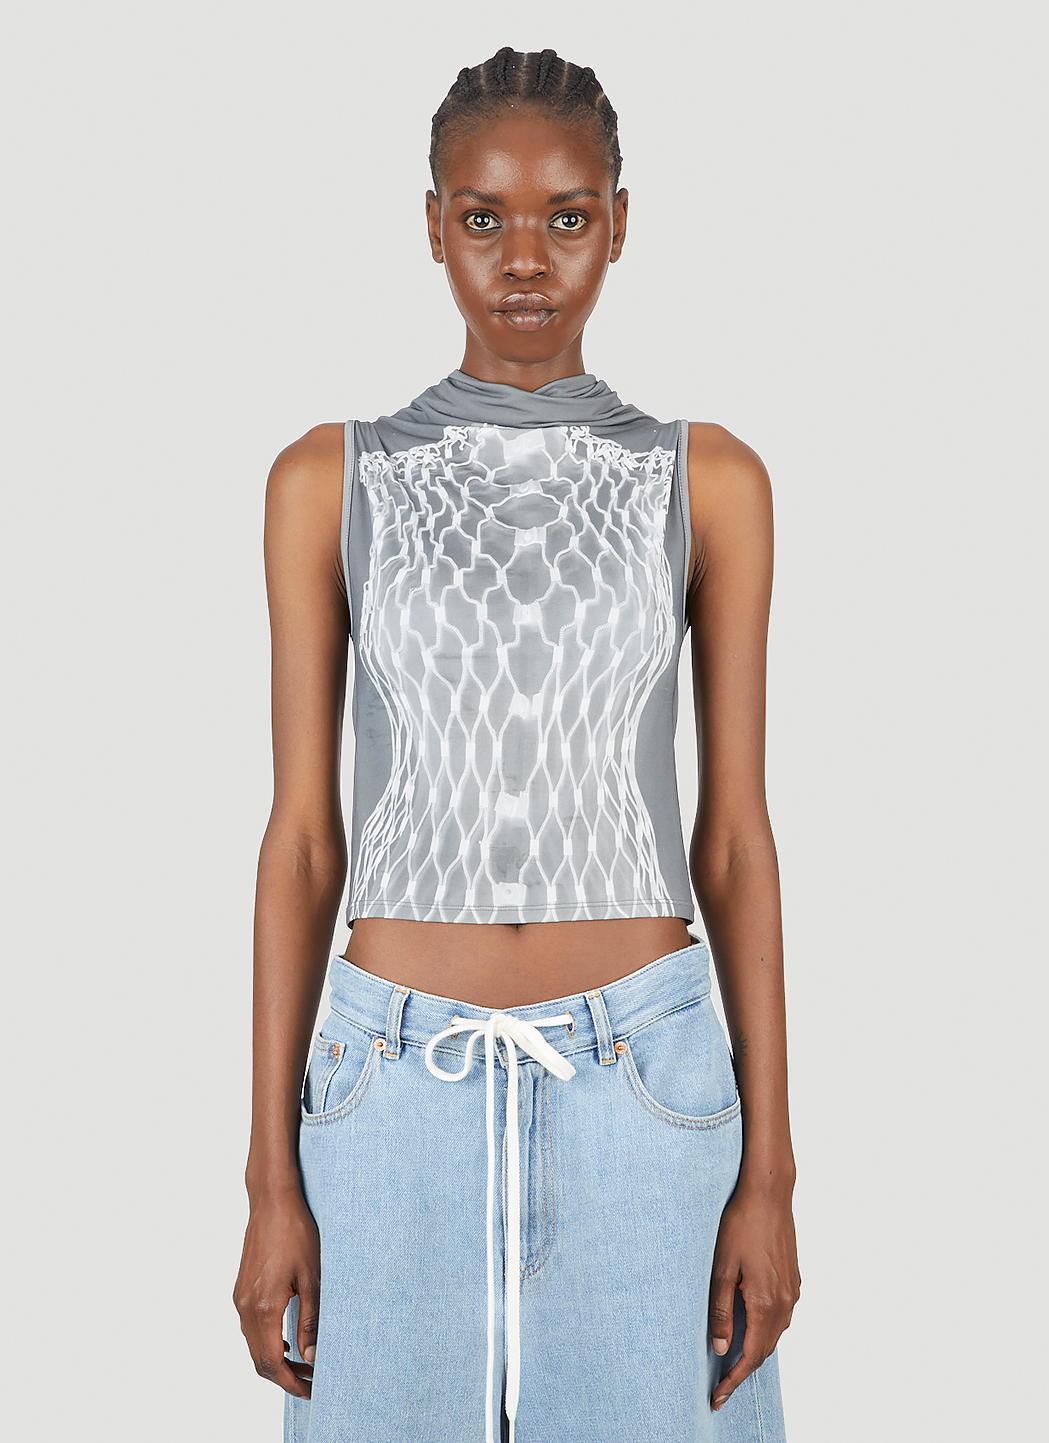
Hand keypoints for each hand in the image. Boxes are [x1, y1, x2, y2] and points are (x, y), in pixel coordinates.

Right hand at [233, 1186, 320, 1397]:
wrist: (271, 1201)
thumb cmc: (295, 1232)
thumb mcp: (312, 1276)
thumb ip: (311, 1319)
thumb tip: (311, 1355)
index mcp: (264, 1306)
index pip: (273, 1361)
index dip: (291, 1382)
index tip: (311, 1390)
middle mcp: (246, 1306)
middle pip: (259, 1360)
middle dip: (284, 1377)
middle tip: (311, 1382)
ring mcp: (240, 1298)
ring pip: (253, 1345)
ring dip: (275, 1360)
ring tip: (304, 1364)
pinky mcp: (241, 1289)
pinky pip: (249, 1328)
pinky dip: (266, 1342)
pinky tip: (287, 1339)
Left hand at [708, 1182, 800, 1410]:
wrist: (768, 1194)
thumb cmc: (741, 1225)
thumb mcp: (721, 1268)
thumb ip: (721, 1311)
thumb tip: (721, 1347)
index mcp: (765, 1303)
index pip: (750, 1357)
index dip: (733, 1381)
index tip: (717, 1398)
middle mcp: (784, 1303)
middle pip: (764, 1350)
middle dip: (743, 1370)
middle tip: (720, 1385)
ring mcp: (792, 1292)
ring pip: (774, 1334)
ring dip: (755, 1350)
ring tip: (732, 1358)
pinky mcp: (793, 1280)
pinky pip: (780, 1317)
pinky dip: (765, 1330)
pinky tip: (750, 1325)